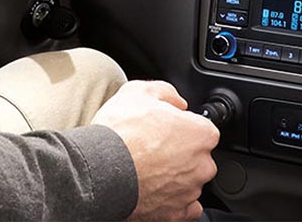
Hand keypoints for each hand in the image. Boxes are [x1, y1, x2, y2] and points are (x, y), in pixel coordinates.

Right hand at [91, 81, 219, 221]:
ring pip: (189, 182)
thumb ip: (167, 93)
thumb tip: (176, 102)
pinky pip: (185, 208)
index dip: (183, 127)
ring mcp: (189, 191)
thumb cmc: (118, 133)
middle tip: (153, 149)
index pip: (203, 129)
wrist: (98, 170)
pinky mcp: (175, 213)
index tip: (167, 129)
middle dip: (180, 154)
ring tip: (145, 170)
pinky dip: (173, 201)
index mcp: (199, 134)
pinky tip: (155, 191)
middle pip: (198, 158)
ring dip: (174, 177)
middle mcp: (202, 165)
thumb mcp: (138, 91)